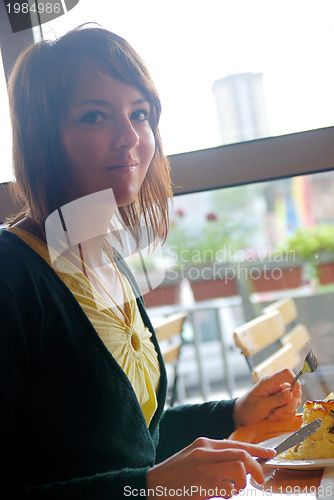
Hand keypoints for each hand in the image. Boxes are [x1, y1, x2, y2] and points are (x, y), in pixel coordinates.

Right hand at [147, 438, 275, 498]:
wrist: (152, 484)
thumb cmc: (176, 473)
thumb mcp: (195, 456)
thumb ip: (214, 455)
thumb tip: (240, 462)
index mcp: (204, 443)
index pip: (237, 443)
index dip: (258, 449)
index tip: (271, 454)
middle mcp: (205, 451)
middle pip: (242, 454)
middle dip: (257, 467)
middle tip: (260, 478)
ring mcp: (204, 468)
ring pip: (239, 469)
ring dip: (242, 482)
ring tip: (234, 489)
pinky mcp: (202, 485)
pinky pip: (228, 487)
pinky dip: (231, 493)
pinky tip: (223, 494)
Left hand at [233, 368, 301, 426]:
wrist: (242, 416)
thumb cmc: (248, 408)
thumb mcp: (261, 405)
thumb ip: (276, 399)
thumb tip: (290, 393)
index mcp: (270, 382)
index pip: (287, 373)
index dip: (295, 381)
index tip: (294, 394)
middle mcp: (277, 387)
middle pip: (295, 390)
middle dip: (289, 405)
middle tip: (278, 413)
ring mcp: (280, 396)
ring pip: (294, 402)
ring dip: (286, 412)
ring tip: (272, 415)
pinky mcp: (282, 404)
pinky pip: (291, 409)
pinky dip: (285, 415)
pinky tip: (273, 417)